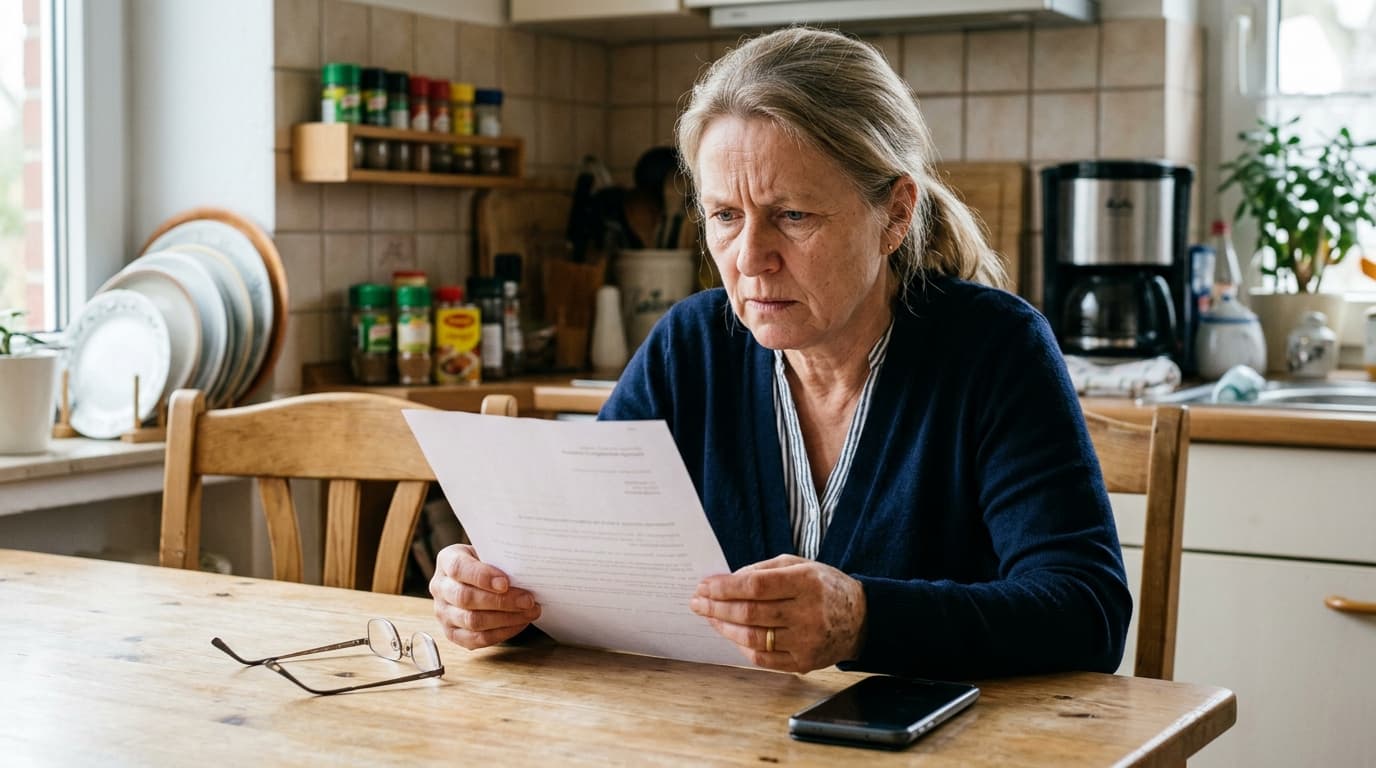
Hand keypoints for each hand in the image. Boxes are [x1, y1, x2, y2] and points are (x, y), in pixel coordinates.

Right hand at [430, 544, 541, 649]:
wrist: (477, 578)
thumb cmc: (487, 562)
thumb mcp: (490, 551)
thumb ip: (500, 558)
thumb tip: (526, 569)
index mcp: (446, 560)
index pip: (458, 568)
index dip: (481, 576)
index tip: (506, 582)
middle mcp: (440, 587)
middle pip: (465, 598)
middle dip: (501, 601)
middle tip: (528, 600)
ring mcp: (443, 613)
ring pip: (472, 621)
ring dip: (505, 619)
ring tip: (530, 612)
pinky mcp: (452, 633)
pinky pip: (476, 639)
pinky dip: (501, 633)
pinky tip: (519, 623)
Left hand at [689, 554, 866, 672]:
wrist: (861, 619)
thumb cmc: (825, 587)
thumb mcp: (800, 565)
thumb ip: (763, 570)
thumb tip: (726, 580)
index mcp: (806, 583)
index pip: (755, 587)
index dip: (724, 587)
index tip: (704, 585)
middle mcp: (807, 614)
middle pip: (749, 613)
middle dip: (716, 606)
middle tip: (697, 601)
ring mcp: (806, 642)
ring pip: (752, 638)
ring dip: (724, 627)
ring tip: (709, 617)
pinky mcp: (804, 663)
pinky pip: (763, 658)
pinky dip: (741, 646)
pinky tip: (730, 634)